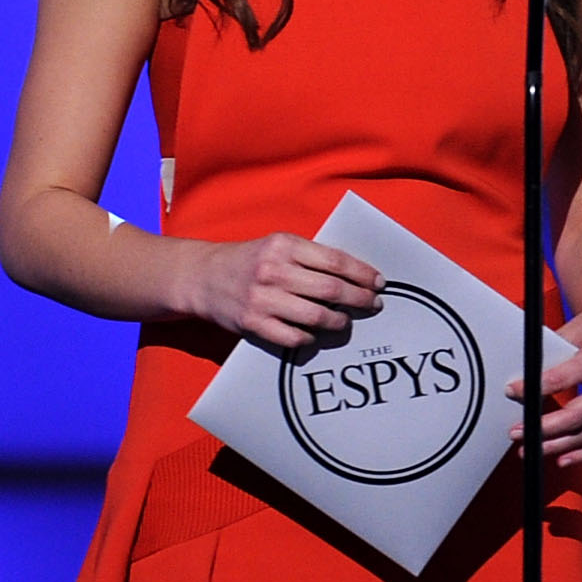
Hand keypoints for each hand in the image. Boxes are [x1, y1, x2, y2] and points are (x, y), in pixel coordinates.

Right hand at [189, 233, 383, 348]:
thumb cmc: (251, 260)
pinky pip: (293, 337)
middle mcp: (274, 271)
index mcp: (284, 246)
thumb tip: (356, 275)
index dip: (363, 274)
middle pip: (331, 289)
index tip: (379, 283)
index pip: (335, 261)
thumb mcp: (279, 245)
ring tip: (344, 321)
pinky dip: (310, 337)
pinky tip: (315, 334)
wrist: (203, 277)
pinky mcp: (252, 324)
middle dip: (360, 299)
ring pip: (316, 316)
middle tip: (373, 305)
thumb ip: (311, 256)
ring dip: (338, 321)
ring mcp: (262, 299)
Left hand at [506, 297, 581, 464]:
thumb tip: (524, 378)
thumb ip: (551, 353)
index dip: (535, 388)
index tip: (512, 391)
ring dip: (557, 445)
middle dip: (543, 428)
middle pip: (576, 415)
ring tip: (531, 448)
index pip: (562, 378)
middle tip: (517, 432)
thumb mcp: (574, 330)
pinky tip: (561, 458)